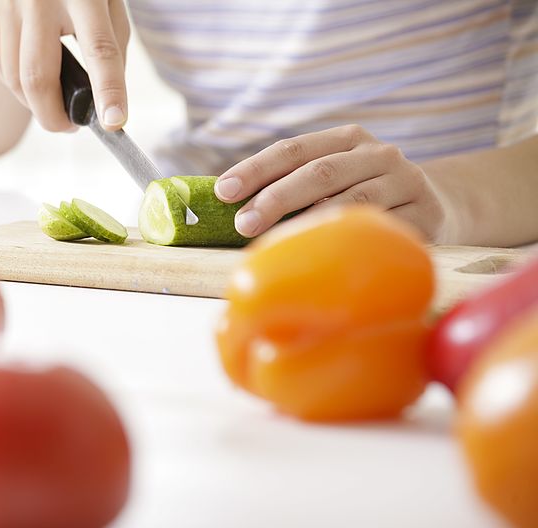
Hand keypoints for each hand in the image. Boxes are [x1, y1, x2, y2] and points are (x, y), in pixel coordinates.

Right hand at [0, 0, 130, 131]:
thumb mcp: (108, 2)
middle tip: (69, 127)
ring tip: (55, 98)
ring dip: (37, 103)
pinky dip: (19, 83)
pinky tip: (34, 71)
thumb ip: (111, 47)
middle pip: (38, 78)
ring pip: (15, 81)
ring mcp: (5, 5)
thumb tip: (104, 103)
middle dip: (54, 117)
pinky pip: (1, 69)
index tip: (113, 123)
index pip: (99, 49)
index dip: (108, 90)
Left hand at [214, 124, 448, 240]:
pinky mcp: (425, 215)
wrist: (439, 205)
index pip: (293, 149)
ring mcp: (405, 182)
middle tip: (243, 223)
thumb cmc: (364, 195)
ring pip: (352, 199)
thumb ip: (292, 185)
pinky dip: (350, 239)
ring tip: (274, 240)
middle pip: (320, 172)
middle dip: (276, 197)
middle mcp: (378, 153)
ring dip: (309, 221)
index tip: (223, 192)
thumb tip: (229, 208)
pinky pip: (381, 229)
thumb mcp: (335, 178)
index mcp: (347, 138)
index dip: (256, 169)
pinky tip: (323, 252)